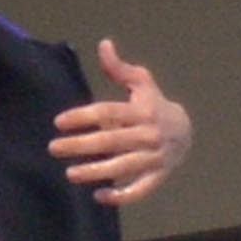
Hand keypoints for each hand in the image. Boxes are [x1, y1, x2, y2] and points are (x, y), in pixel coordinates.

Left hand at [49, 37, 191, 205]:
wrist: (186, 132)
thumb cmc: (154, 106)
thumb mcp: (142, 84)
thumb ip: (119, 69)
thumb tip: (103, 44)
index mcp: (142, 110)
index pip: (109, 112)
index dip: (83, 116)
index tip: (59, 121)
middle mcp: (148, 134)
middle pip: (111, 141)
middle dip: (81, 145)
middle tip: (54, 148)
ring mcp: (154, 158)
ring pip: (123, 167)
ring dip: (96, 172)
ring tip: (70, 173)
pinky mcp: (157, 177)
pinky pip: (139, 190)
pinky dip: (121, 196)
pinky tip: (99, 196)